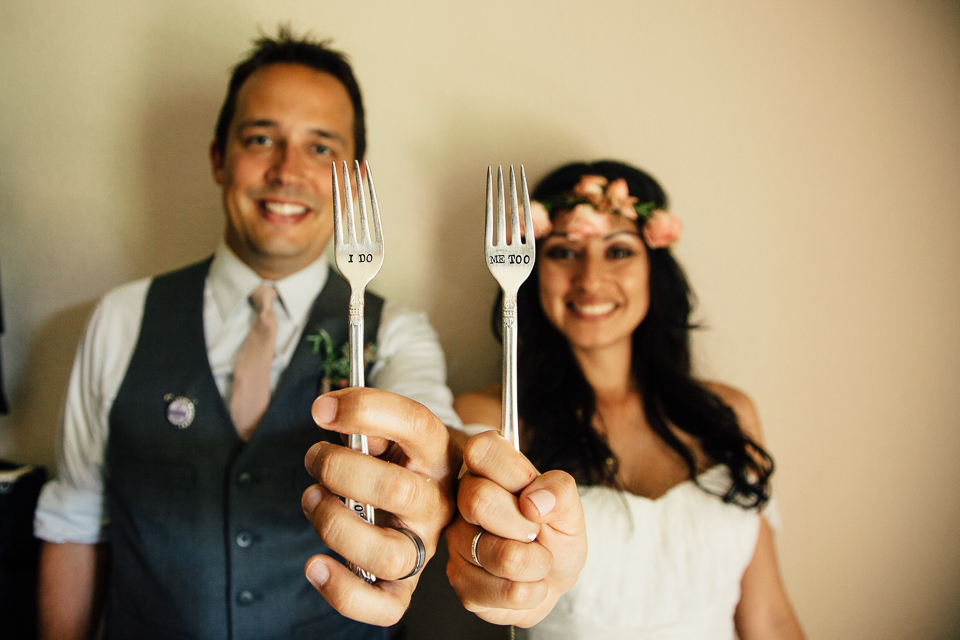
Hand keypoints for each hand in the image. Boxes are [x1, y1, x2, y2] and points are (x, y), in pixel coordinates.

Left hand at [301, 387, 458, 625]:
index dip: (365, 410)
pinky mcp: (406, 585)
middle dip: (339, 470)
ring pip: (387, 554)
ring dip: (335, 525)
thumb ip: (372, 423)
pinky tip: (316, 564)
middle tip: (315, 458)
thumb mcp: (398, 431)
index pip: (414, 424)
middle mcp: (437, 503)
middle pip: (397, 491)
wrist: (444, 493)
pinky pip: (383, 607)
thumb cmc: (406, 459)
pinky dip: (343, 592)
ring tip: (312, 499)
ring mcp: (424, 547)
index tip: (321, 410)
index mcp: (438, 455)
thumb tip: (337, 420)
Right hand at [445, 430, 585, 626]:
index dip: (512, 473)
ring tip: (536, 559)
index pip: (480, 450)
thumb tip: (534, 500)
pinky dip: (531, 592)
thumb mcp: (569, 507)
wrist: (553, 577)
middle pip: (479, 501)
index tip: (531, 494)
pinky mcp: (461, 582)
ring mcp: (457, 542)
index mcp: (487, 470)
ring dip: (537, 564)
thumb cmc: (554, 532)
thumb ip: (560, 490)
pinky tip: (525, 582)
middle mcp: (463, 501)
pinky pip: (505, 592)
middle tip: (536, 531)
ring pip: (501, 555)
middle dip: (527, 526)